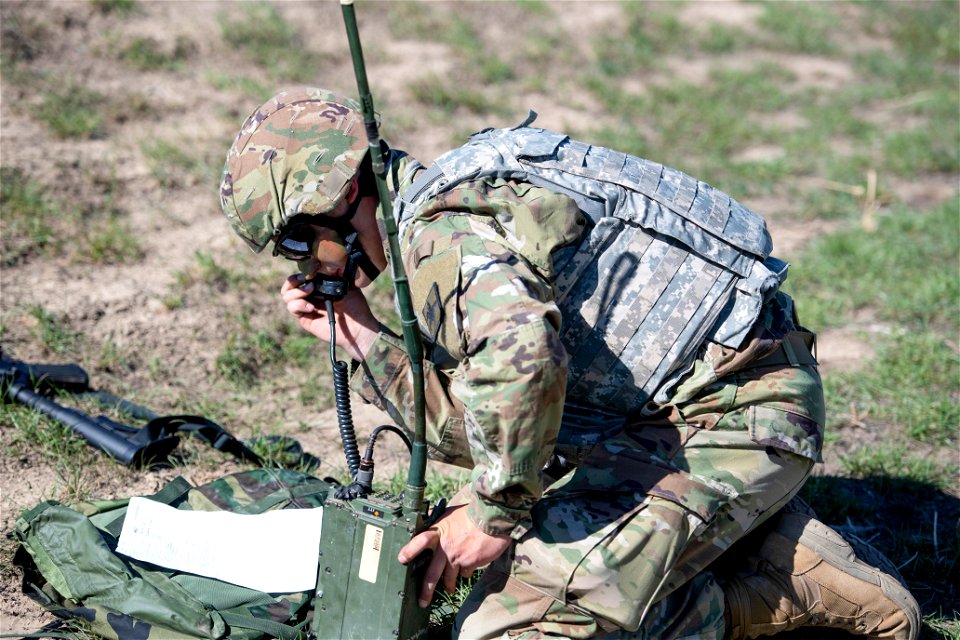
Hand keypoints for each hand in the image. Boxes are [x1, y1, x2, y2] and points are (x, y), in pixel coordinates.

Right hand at [280, 275, 379, 360]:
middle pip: (288, 286)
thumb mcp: (347, 284)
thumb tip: (332, 261)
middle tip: (305, 280)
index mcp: (318, 286)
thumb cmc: (355, 306)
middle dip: (293, 281)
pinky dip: (298, 304)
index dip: (301, 272)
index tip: (311, 270)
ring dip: (296, 292)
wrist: (358, 327)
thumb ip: (338, 273)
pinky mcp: (305, 319)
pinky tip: (310, 307)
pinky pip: (292, 308)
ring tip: (310, 292)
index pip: (300, 276)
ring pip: (287, 296)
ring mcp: (306, 307)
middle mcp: (309, 296)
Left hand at [397, 503, 511, 607]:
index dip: (410, 550)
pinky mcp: (470, 563)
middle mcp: (445, 547)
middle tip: (422, 602)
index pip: (420, 541)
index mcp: (438, 532)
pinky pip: (465, 573)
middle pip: (432, 573)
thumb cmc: (471, 513)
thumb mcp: (450, 514)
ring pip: (449, 578)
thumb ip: (438, 521)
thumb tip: (425, 517)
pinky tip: (468, 567)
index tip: (401, 559)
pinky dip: (466, 572)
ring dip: (449, 586)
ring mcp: (457, 557)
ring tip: (449, 590)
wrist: (492, 517)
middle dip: (426, 590)